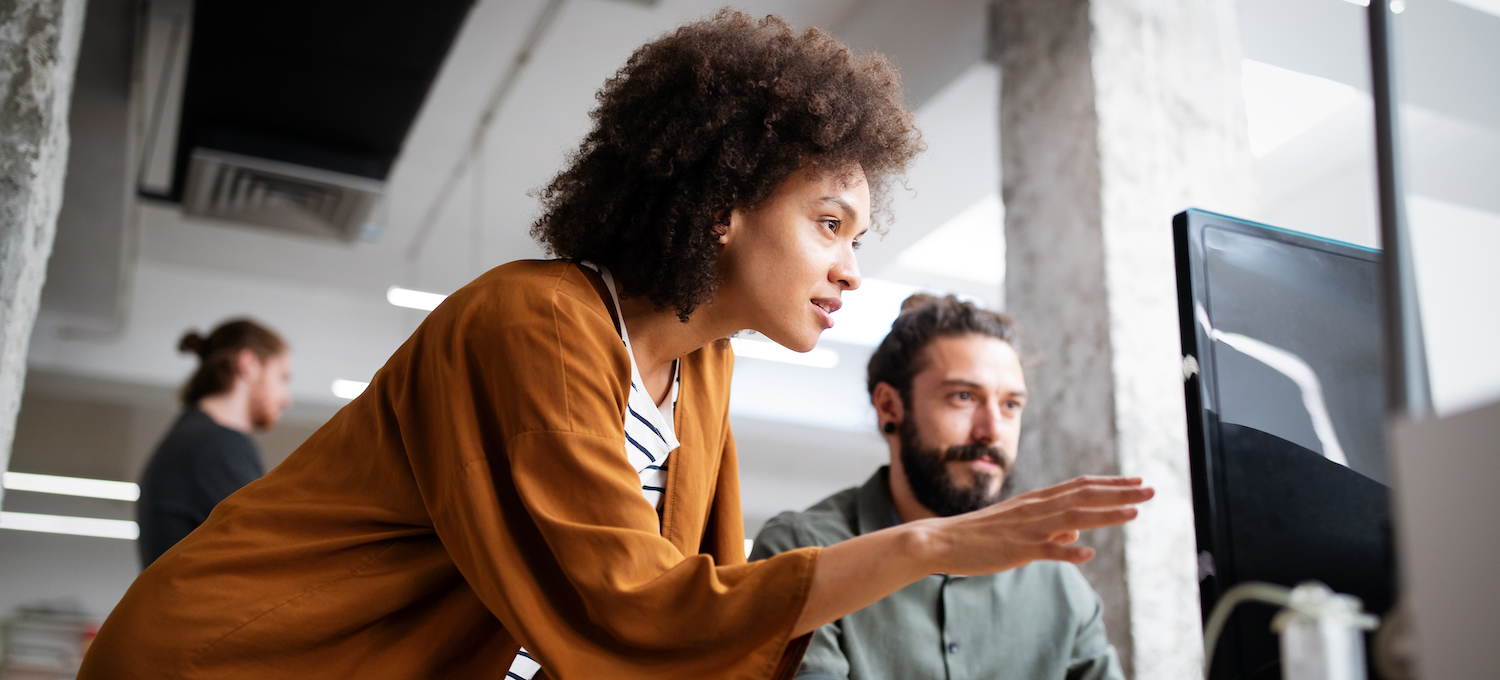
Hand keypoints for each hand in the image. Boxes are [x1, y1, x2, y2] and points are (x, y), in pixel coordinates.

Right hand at [922, 476, 1152, 575]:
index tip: (1137, 481)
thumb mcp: (1019, 526)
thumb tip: (1077, 530)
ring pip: (1073, 517)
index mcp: (1036, 500)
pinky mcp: (1017, 549)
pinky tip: (1088, 552)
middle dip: (1119, 493)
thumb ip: (1050, 526)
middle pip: (1084, 496)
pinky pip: (1047, 550)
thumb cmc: (981, 534)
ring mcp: (1027, 528)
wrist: (942, 540)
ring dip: (1106, 515)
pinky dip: (1068, 549)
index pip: (1080, 486)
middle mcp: (1036, 508)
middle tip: (1150, 490)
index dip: (1110, 483)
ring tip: (1135, 513)